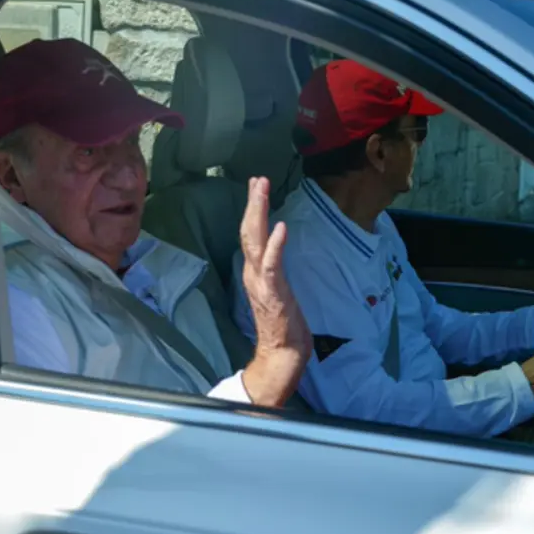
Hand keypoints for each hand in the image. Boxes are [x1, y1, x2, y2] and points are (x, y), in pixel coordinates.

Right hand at [239, 177, 310, 407]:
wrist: (282, 354)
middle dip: (254, 203)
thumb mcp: (278, 291)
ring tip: (261, 189)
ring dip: (258, 214)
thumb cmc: (284, 326)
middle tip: (258, 179)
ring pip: (256, 241)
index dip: (253, 210)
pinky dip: (276, 245)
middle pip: (249, 232)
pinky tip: (280, 227)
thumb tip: (276, 254)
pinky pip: (272, 265)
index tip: (257, 187)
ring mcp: (261, 282)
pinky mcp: (273, 292)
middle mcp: (253, 274)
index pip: (251, 235)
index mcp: (255, 273)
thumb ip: (273, 272)